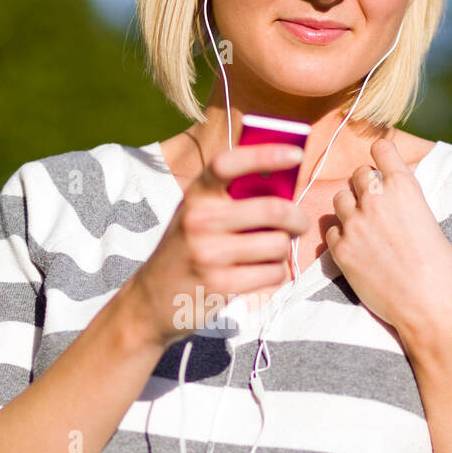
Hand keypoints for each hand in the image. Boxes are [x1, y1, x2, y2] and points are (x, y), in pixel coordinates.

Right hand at [126, 142, 309, 347]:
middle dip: (297, 218)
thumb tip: (285, 187)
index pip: (228, 164)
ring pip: (278, 245)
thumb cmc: (185, 250)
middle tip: (299, 223)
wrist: (152, 299)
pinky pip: (273, 273)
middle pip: (272, 209)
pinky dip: (276, 273)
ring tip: (271, 253)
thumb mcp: (196, 215)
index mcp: (196, 196)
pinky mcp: (221, 285)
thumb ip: (230, 199)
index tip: (295, 153)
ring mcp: (209, 254)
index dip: (265, 154)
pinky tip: (261, 273)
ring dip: (284, 250)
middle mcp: (200, 221)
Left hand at [325, 136, 451, 341]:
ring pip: (339, 200)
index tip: (381, 162)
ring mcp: (355, 225)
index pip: (381, 149)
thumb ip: (408, 205)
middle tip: (374, 203)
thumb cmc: (444, 271)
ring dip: (349, 208)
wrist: (432, 308)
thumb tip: (397, 203)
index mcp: (405, 187)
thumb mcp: (431, 223)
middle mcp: (376, 200)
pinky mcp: (342, 251)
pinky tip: (355, 249)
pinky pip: (331, 232)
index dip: (381, 155)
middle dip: (365, 185)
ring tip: (364, 227)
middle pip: (357, 175)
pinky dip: (340, 237)